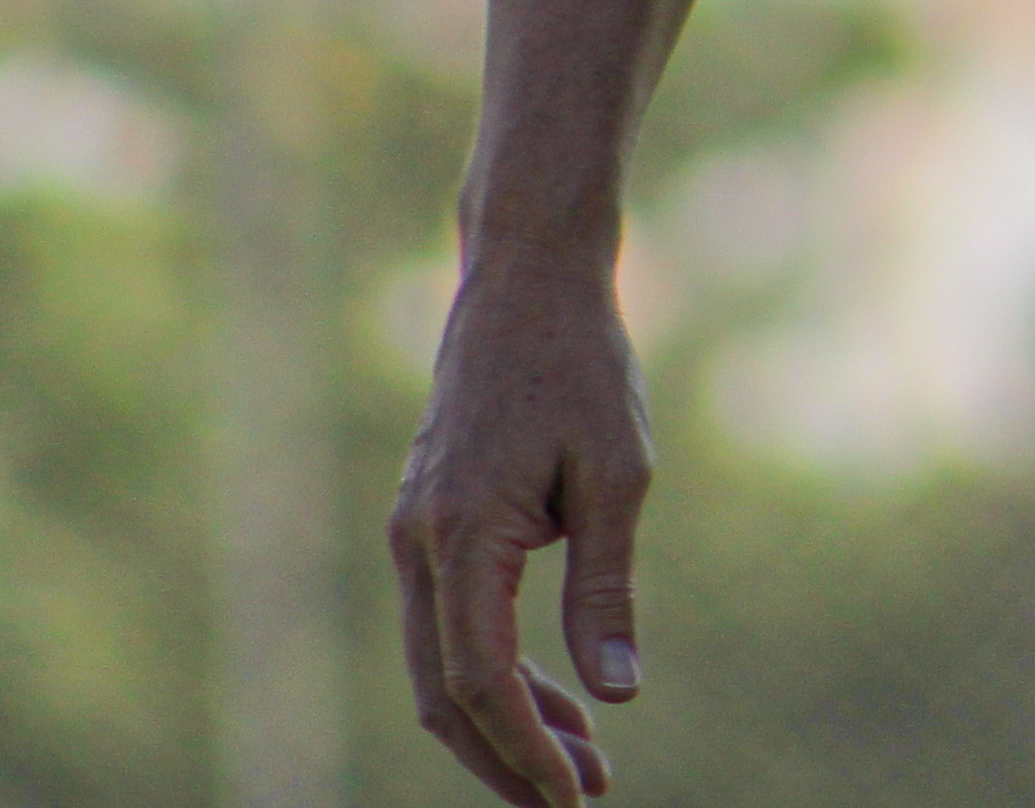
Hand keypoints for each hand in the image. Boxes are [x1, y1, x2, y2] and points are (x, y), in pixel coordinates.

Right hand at [391, 241, 653, 804]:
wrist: (528, 279)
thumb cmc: (582, 365)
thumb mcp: (616, 475)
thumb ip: (606, 589)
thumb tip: (619, 696)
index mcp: (460, 534)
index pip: (481, 679)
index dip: (523, 750)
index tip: (572, 799)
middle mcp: (419, 543)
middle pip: (446, 691)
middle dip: (508, 757)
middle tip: (576, 803)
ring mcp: (416, 534)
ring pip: (443, 663)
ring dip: (506, 721)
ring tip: (584, 764)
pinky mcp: (432, 523)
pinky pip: (451, 623)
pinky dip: (498, 669)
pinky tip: (560, 696)